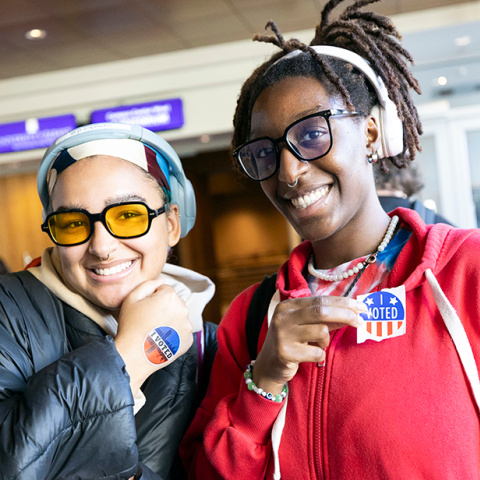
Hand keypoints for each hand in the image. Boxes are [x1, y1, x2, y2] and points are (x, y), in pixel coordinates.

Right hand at [115, 279, 192, 394]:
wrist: (133, 355)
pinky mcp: (189, 340)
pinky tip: (162, 339)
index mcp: (170, 296)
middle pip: (174, 302)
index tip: (146, 309)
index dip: (153, 297)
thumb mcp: (132, 298)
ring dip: (171, 320)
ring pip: (179, 317)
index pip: (165, 289)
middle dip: (165, 308)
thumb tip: (161, 280)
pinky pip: (182, 331)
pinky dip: (174, 334)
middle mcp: (183, 309)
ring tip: (156, 331)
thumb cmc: (130, 326)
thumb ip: (148, 284)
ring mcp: (188, 326)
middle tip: (150, 320)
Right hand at [252, 296, 366, 393]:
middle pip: (322, 311)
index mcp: (288, 306)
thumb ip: (325, 318)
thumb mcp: (305, 326)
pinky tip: (311, 355)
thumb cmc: (292, 342)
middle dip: (345, 315)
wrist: (269, 366)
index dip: (343, 303)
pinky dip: (320, 354)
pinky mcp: (285, 352)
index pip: (320, 300)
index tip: (361, 307)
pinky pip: (316, 352)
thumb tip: (353, 312)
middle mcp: (283, 317)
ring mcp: (283, 334)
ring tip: (320, 345)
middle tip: (360, 321)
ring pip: (321, 331)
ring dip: (327, 340)